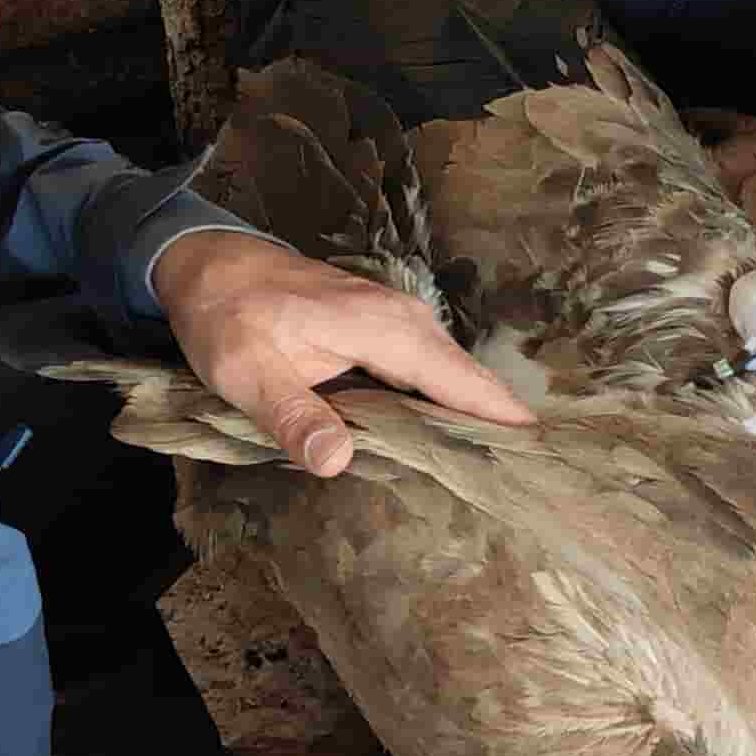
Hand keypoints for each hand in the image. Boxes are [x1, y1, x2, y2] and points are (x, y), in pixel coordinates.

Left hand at [153, 230, 531, 477]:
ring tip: (509, 478)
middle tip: (535, 491)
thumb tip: (339, 461)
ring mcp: (400, 323)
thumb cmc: (226, 317)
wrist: (209, 264)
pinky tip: (456, 444)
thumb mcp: (246, 371)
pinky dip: (453, 406)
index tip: (547, 465)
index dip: (503, 421)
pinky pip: (436, 372)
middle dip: (503, 431)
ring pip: (456, 378)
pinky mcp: (389, 331)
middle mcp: (406, 321)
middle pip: (471, 382)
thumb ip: (293, 414)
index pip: (461, 381)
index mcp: (382, 329)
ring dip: (480, 421)